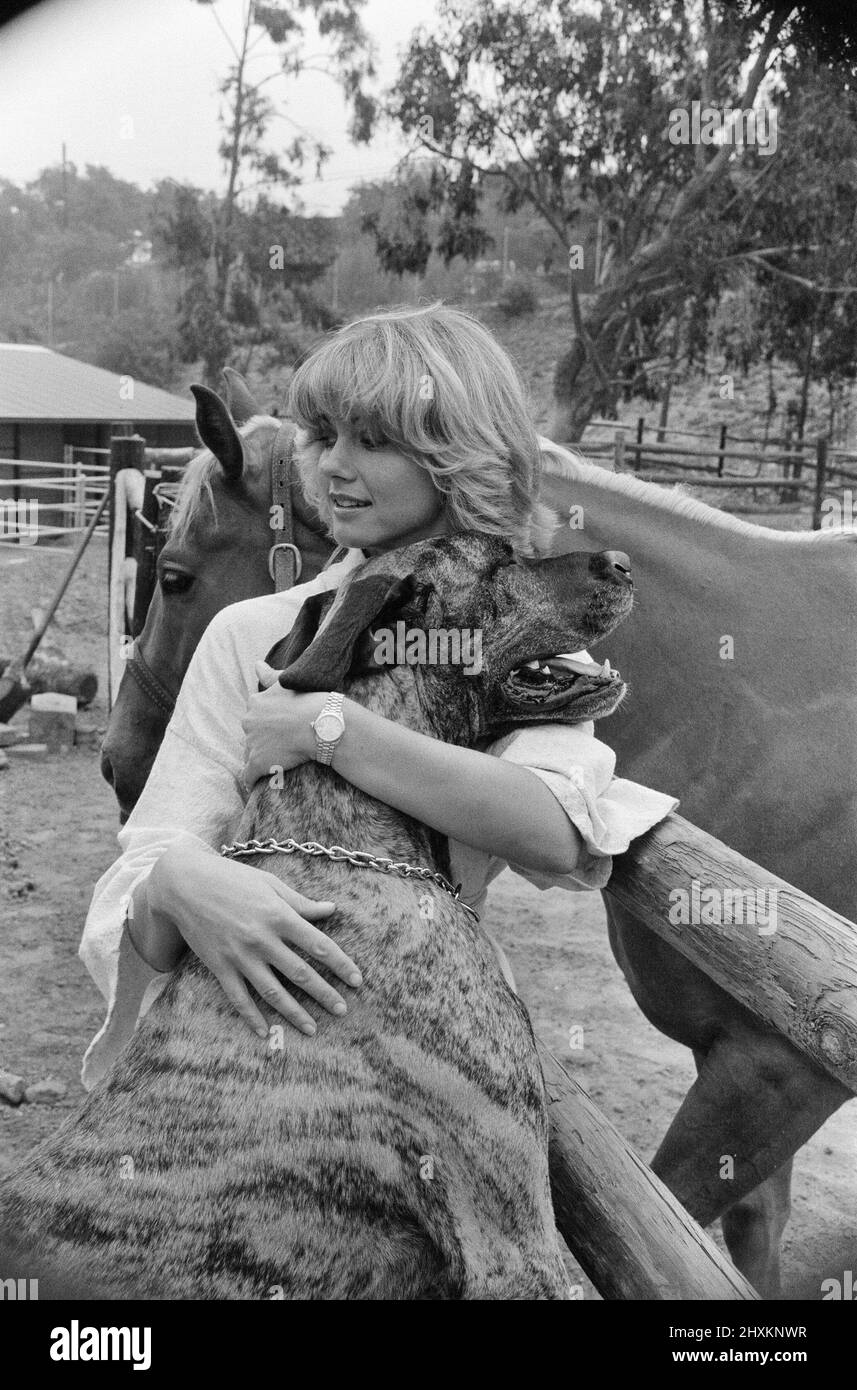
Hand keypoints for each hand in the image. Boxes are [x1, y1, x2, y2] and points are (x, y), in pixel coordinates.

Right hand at [149, 839, 361, 1037]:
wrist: (185, 884)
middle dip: (325, 994)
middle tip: (343, 1010)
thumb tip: (331, 910)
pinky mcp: (219, 966)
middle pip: (300, 973)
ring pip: (272, 992)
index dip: (341, 965)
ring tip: (313, 1029)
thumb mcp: (270, 884)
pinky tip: (265, 1031)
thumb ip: (301, 902)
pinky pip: (238, 998)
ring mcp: (239, 956)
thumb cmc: (232, 879)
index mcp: (279, 915)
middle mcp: (262, 939)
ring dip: (295, 1013)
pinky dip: (252, 1017)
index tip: (357, 980)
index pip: (319, 945)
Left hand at [241, 661, 325, 785]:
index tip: (281, 729)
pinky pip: (248, 775)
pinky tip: (257, 783)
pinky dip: (252, 780)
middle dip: (263, 740)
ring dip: (261, 758)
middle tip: (284, 745)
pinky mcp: (258, 763)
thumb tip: (256, 664)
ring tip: (279, 763)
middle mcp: (249, 721)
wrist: (323, 724)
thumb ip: (270, 675)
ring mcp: (252, 743)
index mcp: (255, 703)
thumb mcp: (288, 683)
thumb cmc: (310, 701)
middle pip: (252, 734)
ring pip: (251, 753)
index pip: (255, 716)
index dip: (268, 723)